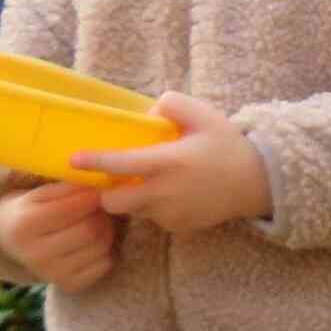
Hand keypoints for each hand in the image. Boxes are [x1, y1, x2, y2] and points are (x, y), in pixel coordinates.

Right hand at [0, 179, 119, 289]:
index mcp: (24, 226)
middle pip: (89, 230)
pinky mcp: (68, 285)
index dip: (91, 196)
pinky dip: (107, 249)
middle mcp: (35, 254)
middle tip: (101, 205)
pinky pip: (104, 265)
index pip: (71, 209)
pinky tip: (95, 240)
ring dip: (107, 229)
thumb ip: (67, 188)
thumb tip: (101, 185)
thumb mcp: (38, 193)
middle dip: (101, 213)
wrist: (8, 239)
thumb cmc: (29, 208)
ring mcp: (52, 274)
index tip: (97, 189)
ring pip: (100, 247)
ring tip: (99, 219)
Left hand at [76, 93, 273, 234]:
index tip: (74, 160)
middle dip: (108, 192)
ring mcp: (171, 213)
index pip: (120, 164)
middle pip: (114, 202)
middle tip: (116, 178)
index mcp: (168, 162)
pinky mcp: (179, 226)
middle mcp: (165, 192)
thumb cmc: (227, 146)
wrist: (257, 183)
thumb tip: (147, 112)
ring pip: (133, 211)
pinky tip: (172, 193)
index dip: (94, 162)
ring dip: (132, 199)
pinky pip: (153, 218)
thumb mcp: (204, 115)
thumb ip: (172, 104)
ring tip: (149, 183)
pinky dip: (153, 207)